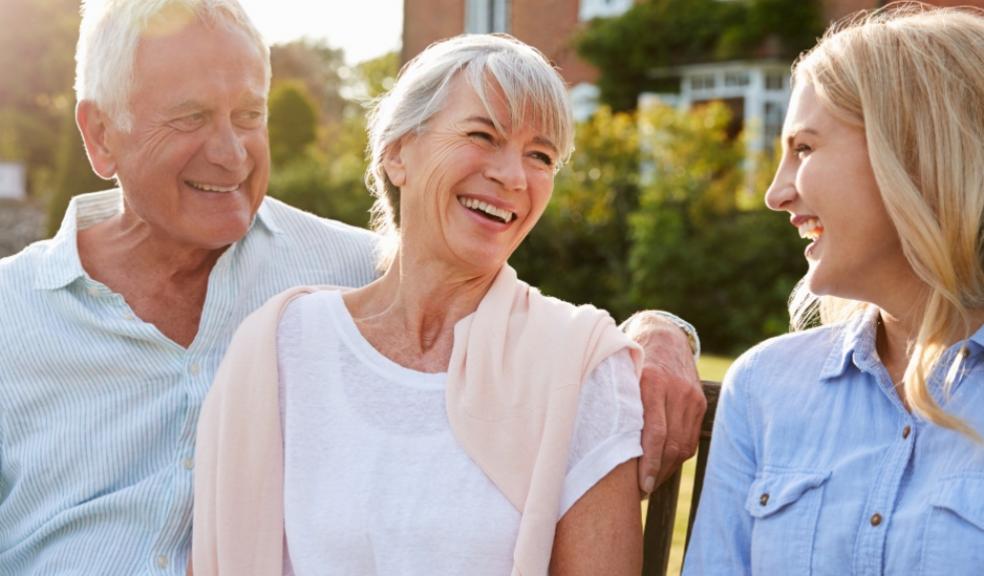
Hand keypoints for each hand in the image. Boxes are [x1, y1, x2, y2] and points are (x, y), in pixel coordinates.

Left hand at [622, 311, 705, 494]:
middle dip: (656, 473)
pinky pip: (690, 439)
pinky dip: (676, 457)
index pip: (654, 434)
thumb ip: (616, 404)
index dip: (647, 464)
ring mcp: (691, 397)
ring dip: (666, 469)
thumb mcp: (620, 375)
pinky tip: (662, 466)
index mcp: (652, 382)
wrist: (664, 335)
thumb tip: (597, 446)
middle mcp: (676, 390)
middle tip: (639, 491)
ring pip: (682, 446)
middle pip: (670, 445)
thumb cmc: (630, 360)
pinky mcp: (700, 403)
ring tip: (648, 483)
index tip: (639, 486)